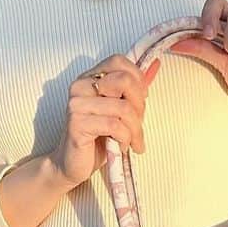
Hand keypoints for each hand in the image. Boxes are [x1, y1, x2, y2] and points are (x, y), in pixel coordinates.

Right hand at [50, 52, 161, 189]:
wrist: (71, 164)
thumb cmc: (97, 138)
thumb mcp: (118, 111)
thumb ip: (131, 91)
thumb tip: (156, 65)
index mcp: (89, 78)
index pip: (117, 61)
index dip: (137, 78)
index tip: (142, 99)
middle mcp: (80, 86)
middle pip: (124, 81)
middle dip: (139, 105)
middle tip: (138, 124)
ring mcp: (76, 104)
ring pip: (123, 107)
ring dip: (135, 129)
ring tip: (133, 141)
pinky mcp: (76, 123)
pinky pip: (114, 125)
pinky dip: (125, 138)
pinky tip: (122, 147)